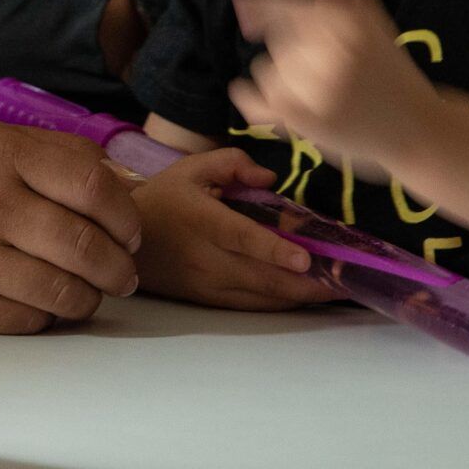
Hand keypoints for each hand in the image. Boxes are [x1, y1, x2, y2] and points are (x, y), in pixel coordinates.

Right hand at [0, 122, 142, 333]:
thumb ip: (64, 156)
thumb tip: (131, 187)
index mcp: (2, 156)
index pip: (93, 187)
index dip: (125, 217)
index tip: (130, 233)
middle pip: (87, 247)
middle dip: (119, 269)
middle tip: (123, 274)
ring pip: (65, 293)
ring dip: (89, 299)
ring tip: (88, 292)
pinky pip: (29, 322)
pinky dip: (47, 317)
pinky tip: (42, 301)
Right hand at [130, 147, 344, 310]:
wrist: (122, 241)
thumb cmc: (164, 199)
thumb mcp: (191, 168)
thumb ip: (231, 162)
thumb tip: (269, 179)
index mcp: (200, 219)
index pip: (240, 236)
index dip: (274, 249)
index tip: (306, 260)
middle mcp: (205, 256)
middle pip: (263, 276)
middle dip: (308, 283)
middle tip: (346, 281)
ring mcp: (207, 283)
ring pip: (263, 297)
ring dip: (302, 297)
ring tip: (338, 291)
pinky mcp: (209, 300)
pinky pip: (253, 306)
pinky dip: (283, 303)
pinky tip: (307, 296)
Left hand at [230, 0, 438, 170]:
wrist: (424, 132)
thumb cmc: (392, 79)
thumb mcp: (372, 26)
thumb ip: (330, 3)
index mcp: (352, 19)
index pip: (288, 4)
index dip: (261, 3)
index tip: (241, 3)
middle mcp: (335, 47)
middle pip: (279, 40)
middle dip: (294, 54)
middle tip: (332, 78)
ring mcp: (320, 84)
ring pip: (267, 70)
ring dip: (283, 81)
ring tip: (325, 98)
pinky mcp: (307, 118)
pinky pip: (256, 99)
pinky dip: (249, 99)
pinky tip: (259, 103)